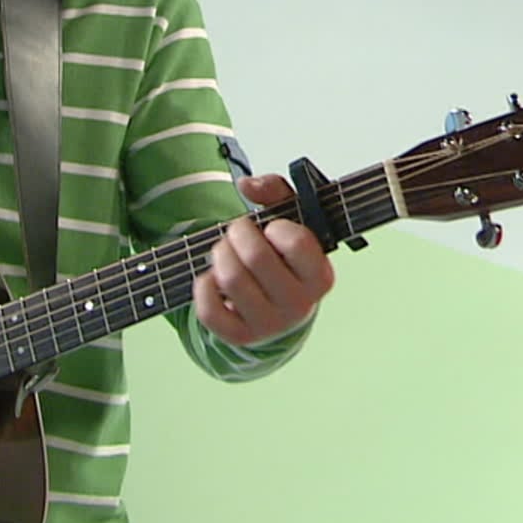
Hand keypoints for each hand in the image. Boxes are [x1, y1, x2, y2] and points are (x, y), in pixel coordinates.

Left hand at [193, 173, 334, 345]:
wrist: (279, 306)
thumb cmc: (285, 258)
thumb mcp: (291, 218)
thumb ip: (275, 191)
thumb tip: (247, 185)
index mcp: (319, 276)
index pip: (296, 242)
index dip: (276, 227)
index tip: (272, 229)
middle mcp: (299, 304)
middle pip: (255, 257)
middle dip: (238, 233)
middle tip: (238, 232)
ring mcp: (269, 324)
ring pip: (230, 279)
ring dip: (219, 255)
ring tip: (226, 252)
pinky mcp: (239, 336)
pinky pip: (208, 309)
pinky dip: (203, 286)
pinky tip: (213, 278)